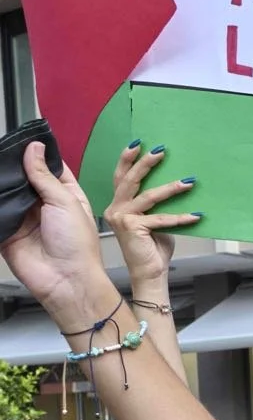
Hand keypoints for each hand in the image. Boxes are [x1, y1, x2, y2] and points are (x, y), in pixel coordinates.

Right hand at [0, 142, 115, 323]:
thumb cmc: (78, 245)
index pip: (50, 169)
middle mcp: (45, 205)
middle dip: (15, 167)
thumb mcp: (66, 202)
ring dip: (2, 182)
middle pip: (25, 178)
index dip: (38, 155)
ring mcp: (25, 218)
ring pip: (8, 192)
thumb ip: (45, 176)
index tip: (25, 138)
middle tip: (2, 150)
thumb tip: (33, 148)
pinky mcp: (7, 231)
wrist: (67, 281)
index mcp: (67, 196)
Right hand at [104, 144, 200, 286]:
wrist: (150, 273)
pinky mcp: (133, 228)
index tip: (138, 143)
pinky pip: (161, 219)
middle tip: (161, 150)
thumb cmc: (153, 248)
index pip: (121, 177)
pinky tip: (197, 215)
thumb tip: (175, 186)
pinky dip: (181, 217)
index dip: (127, 159)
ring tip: (189, 181)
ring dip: (170, 188)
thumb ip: (156, 206)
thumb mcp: (155, 221)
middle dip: (146, 163)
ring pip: (148, 196)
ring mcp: (122, 218)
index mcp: (118, 205)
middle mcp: (116, 208)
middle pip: (130, 180)